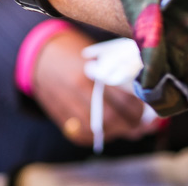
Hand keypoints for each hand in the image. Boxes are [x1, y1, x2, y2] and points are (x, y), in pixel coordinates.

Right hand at [34, 29, 159, 145]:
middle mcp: (78, 89)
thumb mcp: (94, 55)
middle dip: (131, 125)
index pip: (123, 99)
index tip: (150, 111)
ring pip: (98, 129)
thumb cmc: (72, 50)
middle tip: (142, 125)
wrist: (37, 53)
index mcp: (91, 72)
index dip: (140, 110)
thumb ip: (115, 74)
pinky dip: (96, 137)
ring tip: (127, 129)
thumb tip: (142, 99)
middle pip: (112, 118)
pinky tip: (106, 132)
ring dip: (116, 133)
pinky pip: (81, 134)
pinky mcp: (58, 114)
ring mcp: (66, 103)